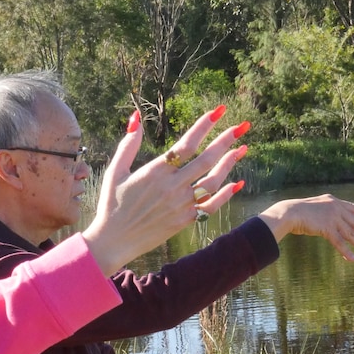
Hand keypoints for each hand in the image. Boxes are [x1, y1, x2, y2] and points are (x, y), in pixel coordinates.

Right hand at [83, 106, 247, 274]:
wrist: (114, 241)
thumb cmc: (111, 205)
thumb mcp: (114, 172)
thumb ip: (128, 145)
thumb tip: (136, 117)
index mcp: (155, 172)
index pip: (186, 144)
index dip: (204, 126)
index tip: (219, 111)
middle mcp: (172, 187)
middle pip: (206, 159)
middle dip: (226, 140)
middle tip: (242, 126)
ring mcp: (181, 205)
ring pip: (213, 181)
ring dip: (229, 164)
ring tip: (242, 149)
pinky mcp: (185, 220)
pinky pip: (211, 206)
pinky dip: (226, 194)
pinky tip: (237, 183)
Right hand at [257, 194, 353, 260]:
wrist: (288, 212)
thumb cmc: (297, 211)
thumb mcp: (315, 208)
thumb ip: (325, 212)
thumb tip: (330, 221)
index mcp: (334, 202)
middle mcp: (336, 209)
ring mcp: (332, 218)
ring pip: (351, 234)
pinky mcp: (326, 228)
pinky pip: (339, 242)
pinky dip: (346, 251)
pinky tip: (353, 259)